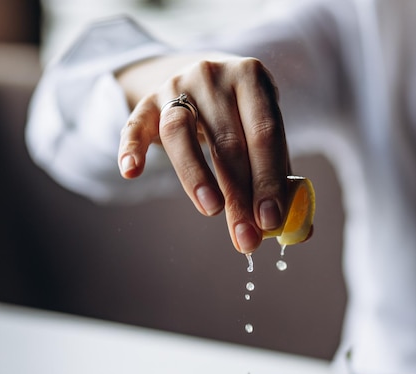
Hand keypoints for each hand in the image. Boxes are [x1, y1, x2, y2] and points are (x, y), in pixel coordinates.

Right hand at [117, 53, 290, 252]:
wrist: (199, 79)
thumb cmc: (238, 118)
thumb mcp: (263, 136)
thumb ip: (280, 179)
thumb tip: (300, 232)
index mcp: (253, 78)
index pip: (264, 135)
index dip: (269, 181)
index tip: (271, 221)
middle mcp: (213, 75)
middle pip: (226, 143)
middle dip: (238, 197)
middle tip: (246, 239)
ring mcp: (175, 86)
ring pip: (180, 131)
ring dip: (196, 176)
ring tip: (210, 211)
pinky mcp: (146, 102)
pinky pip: (134, 125)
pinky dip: (131, 147)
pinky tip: (131, 172)